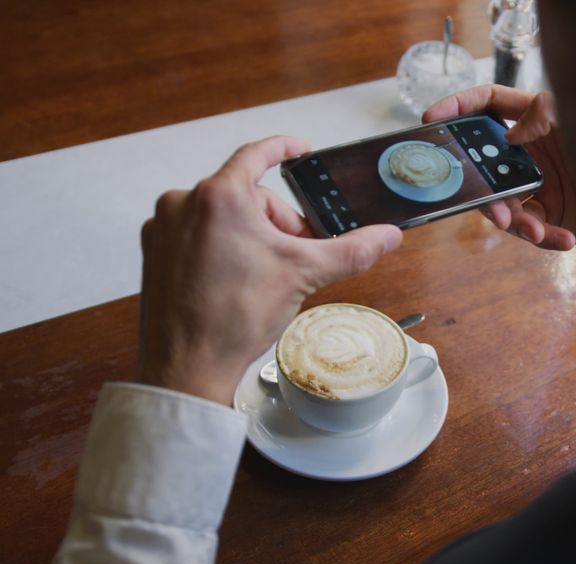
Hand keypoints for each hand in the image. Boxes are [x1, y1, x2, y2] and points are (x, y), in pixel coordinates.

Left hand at [138, 136, 402, 404]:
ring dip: (250, 237)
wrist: (187, 367)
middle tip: (295, 256)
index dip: (284, 148)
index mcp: (219, 196)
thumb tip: (387, 236)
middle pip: (247, 196)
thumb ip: (351, 250)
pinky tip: (234, 281)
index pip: (257, 154)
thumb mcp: (304, 275)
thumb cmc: (234, 318)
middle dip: (278, 223)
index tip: (299, 151)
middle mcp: (182, 203)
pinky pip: (196, 235)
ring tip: (264, 274)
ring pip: (222, 217)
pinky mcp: (152, 252)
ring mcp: (163, 228)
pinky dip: (221, 249)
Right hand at [423, 85, 575, 253]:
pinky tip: (565, 241)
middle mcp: (532, 151)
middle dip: (482, 190)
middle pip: (486, 165)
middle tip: (495, 209)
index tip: (432, 120)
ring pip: (505, 204)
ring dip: (517, 222)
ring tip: (535, 232)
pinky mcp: (550, 215)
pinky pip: (532, 229)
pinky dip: (545, 237)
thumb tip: (511, 133)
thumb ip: (544, 116)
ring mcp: (539, 184)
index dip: (458, 107)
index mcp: (536, 119)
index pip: (488, 104)